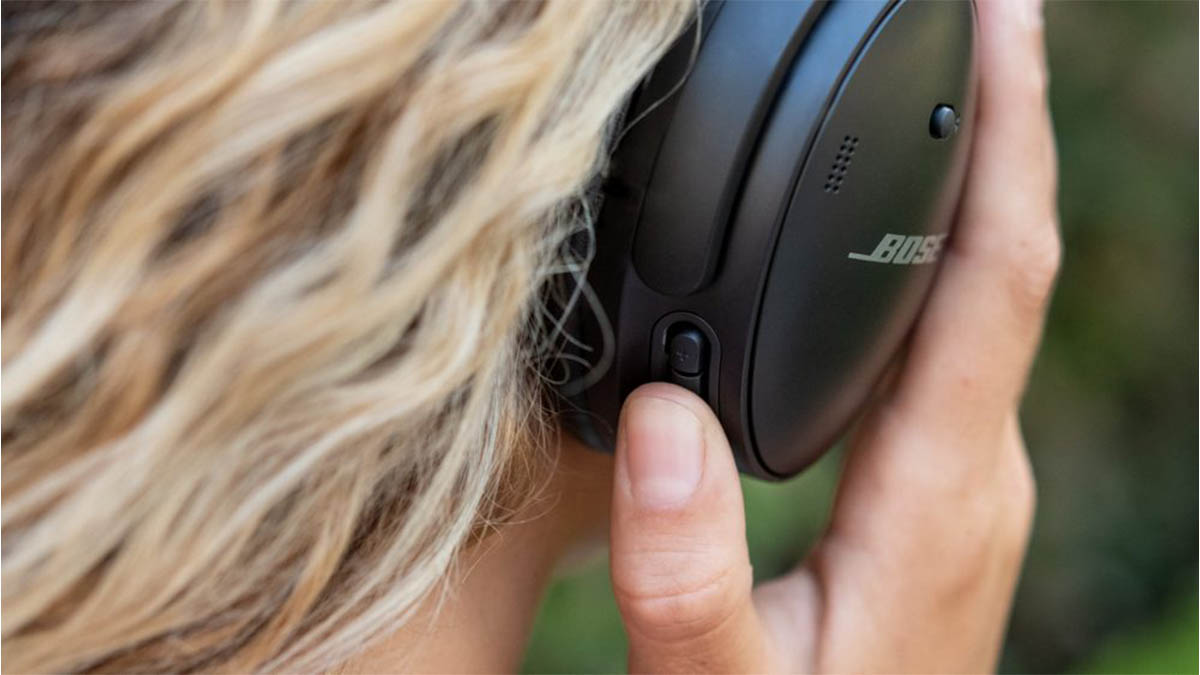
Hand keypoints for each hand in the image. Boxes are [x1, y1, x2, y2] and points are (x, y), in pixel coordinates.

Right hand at [607, 0, 1058, 670]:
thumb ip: (685, 573)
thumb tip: (658, 420)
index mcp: (937, 486)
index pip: (999, 271)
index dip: (1007, 135)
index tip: (999, 22)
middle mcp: (976, 465)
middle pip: (1009, 257)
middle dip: (996, 125)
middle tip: (963, 19)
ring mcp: (965, 475)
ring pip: (984, 293)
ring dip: (968, 182)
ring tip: (932, 90)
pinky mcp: (938, 488)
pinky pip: (954, 335)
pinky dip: (932, 253)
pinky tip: (890, 231)